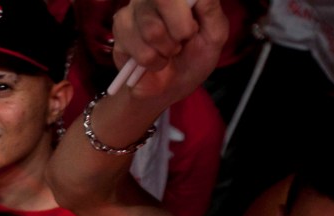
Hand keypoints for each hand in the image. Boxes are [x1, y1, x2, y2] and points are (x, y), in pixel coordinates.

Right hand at [112, 0, 228, 98]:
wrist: (167, 88)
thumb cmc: (193, 58)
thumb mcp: (214, 36)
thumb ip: (211, 10)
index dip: (185, 13)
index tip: (193, 27)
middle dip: (180, 30)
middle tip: (181, 42)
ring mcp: (132, 10)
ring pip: (152, 30)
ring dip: (166, 51)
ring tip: (167, 53)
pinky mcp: (119, 30)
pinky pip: (139, 50)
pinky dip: (152, 62)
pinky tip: (153, 60)